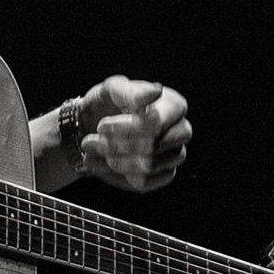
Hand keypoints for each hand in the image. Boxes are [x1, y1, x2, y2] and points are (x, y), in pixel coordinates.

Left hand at [73, 75, 190, 191]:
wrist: (92, 126)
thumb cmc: (107, 104)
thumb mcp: (112, 91)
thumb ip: (132, 91)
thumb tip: (156, 91)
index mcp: (173, 105)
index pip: (158, 123)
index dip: (127, 128)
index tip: (101, 127)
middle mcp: (181, 130)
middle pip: (155, 146)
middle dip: (119, 145)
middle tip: (93, 140)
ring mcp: (175, 154)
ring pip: (149, 166)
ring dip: (115, 159)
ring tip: (94, 148)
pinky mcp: (164, 175)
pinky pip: (145, 182)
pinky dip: (118, 173)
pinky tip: (103, 162)